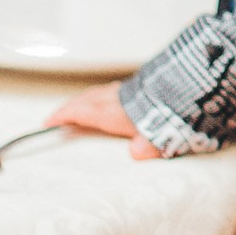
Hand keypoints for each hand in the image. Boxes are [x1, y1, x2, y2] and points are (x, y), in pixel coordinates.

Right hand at [47, 82, 161, 160]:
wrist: (187, 80)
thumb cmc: (171, 109)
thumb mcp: (161, 132)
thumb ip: (147, 145)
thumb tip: (136, 153)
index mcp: (114, 111)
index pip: (81, 112)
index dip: (63, 116)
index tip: (48, 123)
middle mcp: (116, 98)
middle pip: (84, 101)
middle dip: (68, 108)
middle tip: (56, 117)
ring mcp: (126, 90)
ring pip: (96, 93)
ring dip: (82, 101)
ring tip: (76, 108)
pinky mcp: (137, 85)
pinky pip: (109, 90)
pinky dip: (98, 95)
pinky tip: (105, 99)